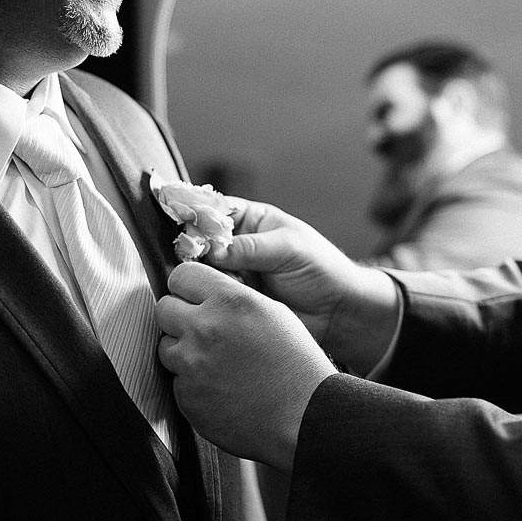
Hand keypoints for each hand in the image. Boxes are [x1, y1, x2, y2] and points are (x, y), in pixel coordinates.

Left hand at [157, 261, 336, 469]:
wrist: (304, 418)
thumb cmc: (297, 366)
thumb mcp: (273, 312)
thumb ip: (233, 297)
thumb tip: (207, 292)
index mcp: (229, 301)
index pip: (181, 276)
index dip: (186, 286)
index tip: (191, 295)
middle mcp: (204, 329)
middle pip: (164, 309)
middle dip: (179, 316)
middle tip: (201, 329)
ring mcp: (191, 366)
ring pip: (166, 346)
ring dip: (184, 351)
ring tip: (216, 362)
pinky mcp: (187, 397)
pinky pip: (177, 381)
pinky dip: (193, 383)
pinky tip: (220, 387)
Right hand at [208, 200, 399, 373]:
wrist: (337, 311)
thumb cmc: (322, 270)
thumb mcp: (288, 248)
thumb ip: (249, 247)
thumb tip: (212, 250)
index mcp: (252, 220)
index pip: (214, 209)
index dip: (197, 213)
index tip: (184, 223)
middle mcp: (238, 244)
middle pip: (201, 240)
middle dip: (196, 248)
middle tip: (201, 258)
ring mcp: (234, 272)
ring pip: (202, 269)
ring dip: (205, 274)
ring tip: (223, 280)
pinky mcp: (234, 299)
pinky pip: (212, 294)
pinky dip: (212, 296)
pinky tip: (223, 298)